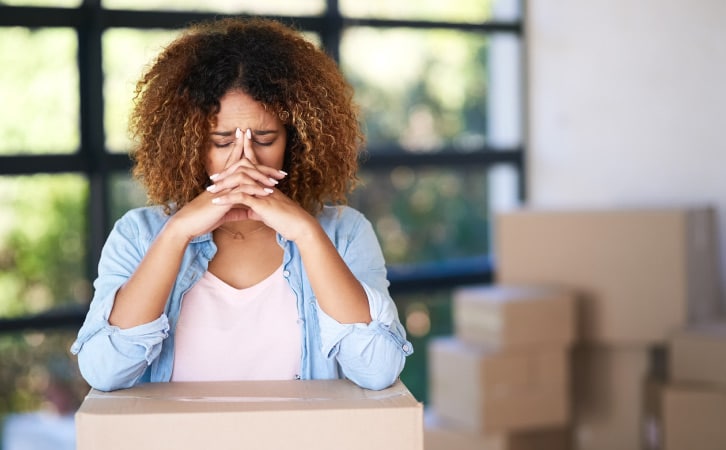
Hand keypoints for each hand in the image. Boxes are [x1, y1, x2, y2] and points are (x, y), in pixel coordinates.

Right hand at [165, 128, 283, 240]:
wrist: (187, 225)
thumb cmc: (202, 219)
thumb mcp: (223, 213)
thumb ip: (235, 209)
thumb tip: (246, 212)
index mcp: (224, 183)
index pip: (238, 166)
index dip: (252, 159)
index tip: (271, 165)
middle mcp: (224, 181)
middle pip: (246, 166)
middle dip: (265, 168)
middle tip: (282, 172)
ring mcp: (224, 187)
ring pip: (246, 174)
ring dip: (263, 177)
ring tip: (277, 182)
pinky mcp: (224, 196)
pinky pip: (242, 189)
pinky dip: (256, 189)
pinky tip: (267, 192)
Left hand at [209, 129, 317, 241]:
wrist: (300, 226)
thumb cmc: (287, 220)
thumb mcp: (269, 213)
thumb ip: (258, 209)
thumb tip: (249, 211)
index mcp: (266, 185)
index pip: (253, 166)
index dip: (245, 154)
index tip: (233, 151)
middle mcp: (264, 185)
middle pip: (244, 169)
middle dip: (227, 171)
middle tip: (212, 177)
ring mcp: (263, 192)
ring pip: (240, 181)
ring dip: (223, 185)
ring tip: (210, 191)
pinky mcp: (262, 203)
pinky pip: (241, 197)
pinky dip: (227, 198)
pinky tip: (216, 202)